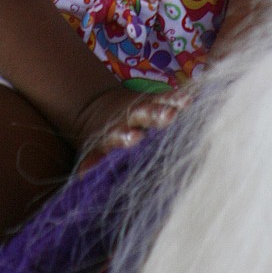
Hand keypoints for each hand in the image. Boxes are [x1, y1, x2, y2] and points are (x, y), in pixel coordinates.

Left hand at [72, 85, 192, 174]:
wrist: (100, 112)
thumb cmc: (103, 143)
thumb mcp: (93, 152)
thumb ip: (91, 162)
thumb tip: (81, 174)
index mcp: (114, 133)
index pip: (119, 134)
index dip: (126, 136)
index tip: (134, 136)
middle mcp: (131, 119)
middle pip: (142, 116)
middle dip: (153, 115)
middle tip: (167, 115)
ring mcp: (144, 110)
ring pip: (157, 107)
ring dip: (167, 107)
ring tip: (182, 104)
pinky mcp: (156, 102)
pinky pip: (169, 100)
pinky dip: (178, 99)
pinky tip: (189, 98)